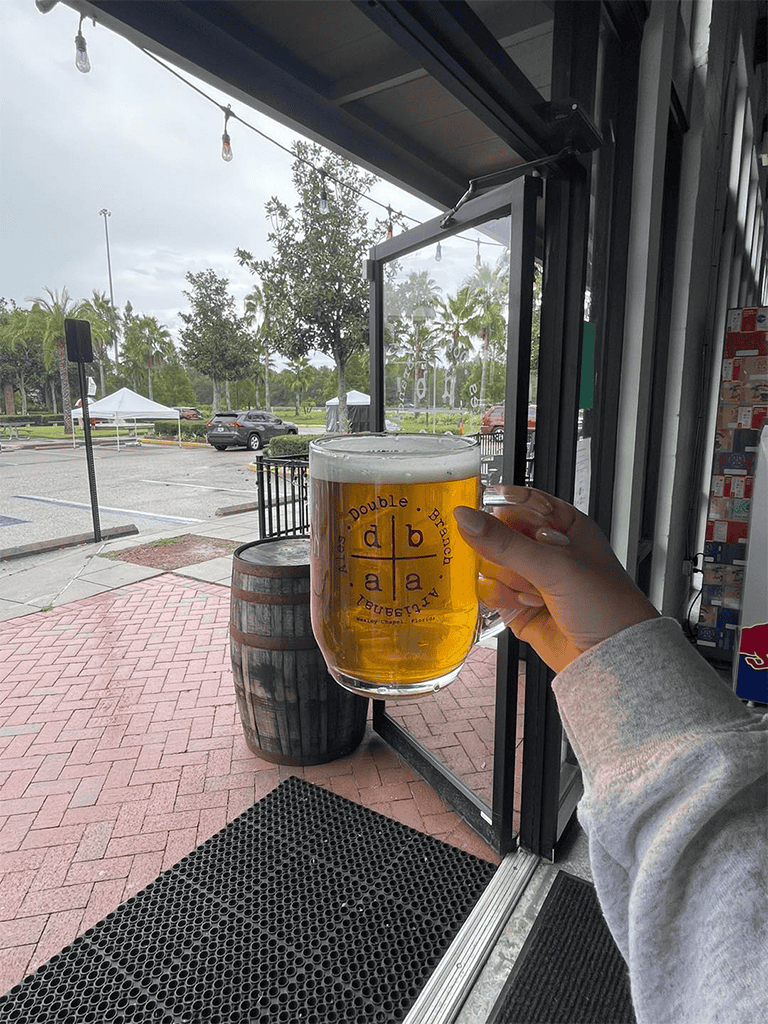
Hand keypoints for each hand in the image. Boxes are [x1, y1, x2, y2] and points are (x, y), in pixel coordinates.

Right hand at [454, 487, 658, 673]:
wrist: (611, 657)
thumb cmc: (606, 605)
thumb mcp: (555, 565)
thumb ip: (506, 542)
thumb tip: (467, 518)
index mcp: (563, 526)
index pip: (521, 503)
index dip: (497, 505)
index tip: (475, 508)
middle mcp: (545, 551)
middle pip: (499, 535)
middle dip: (501, 550)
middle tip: (515, 560)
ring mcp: (531, 579)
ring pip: (492, 565)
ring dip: (508, 579)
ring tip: (533, 591)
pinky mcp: (518, 606)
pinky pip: (491, 593)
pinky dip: (501, 598)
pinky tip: (522, 603)